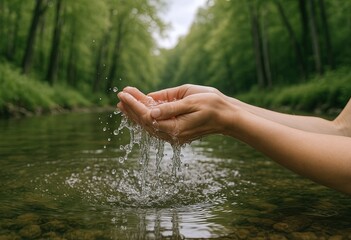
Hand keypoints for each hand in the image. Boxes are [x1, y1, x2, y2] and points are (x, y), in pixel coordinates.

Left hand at [117, 86, 236, 143]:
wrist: (227, 116)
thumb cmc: (212, 105)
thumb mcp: (191, 101)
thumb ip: (170, 107)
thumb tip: (150, 110)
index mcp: (176, 127)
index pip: (148, 116)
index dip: (134, 104)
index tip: (123, 93)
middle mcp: (173, 135)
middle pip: (146, 122)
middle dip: (132, 108)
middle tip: (120, 97)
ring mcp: (174, 135)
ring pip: (149, 125)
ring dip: (136, 114)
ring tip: (124, 104)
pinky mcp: (177, 133)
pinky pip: (157, 126)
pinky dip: (146, 118)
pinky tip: (139, 111)